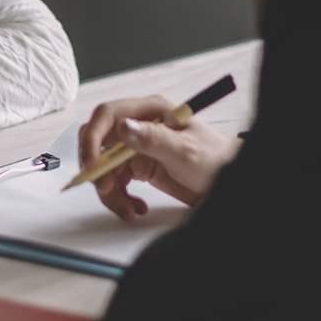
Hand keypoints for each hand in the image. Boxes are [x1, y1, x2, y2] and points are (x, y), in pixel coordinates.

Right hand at [77, 95, 240, 220]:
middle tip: (107, 191)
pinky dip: (120, 198)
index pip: (107, 116)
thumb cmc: (214, 160)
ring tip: (129, 209)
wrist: (228, 182)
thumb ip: (153, 139)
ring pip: (105, 167)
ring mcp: (137, 148)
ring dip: (110, 191)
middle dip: (98, 169)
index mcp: (150, 111)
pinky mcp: (139, 167)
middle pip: (99, 142)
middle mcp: (140, 126)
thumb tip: (122, 127)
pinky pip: (116, 182)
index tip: (92, 166)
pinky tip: (136, 208)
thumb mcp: (184, 151)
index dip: (93, 138)